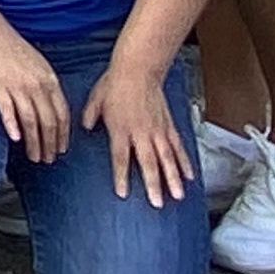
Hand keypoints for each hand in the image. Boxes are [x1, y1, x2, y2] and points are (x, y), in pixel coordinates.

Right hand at [0, 24, 73, 164]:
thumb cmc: (12, 48)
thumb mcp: (39, 64)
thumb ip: (47, 86)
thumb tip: (52, 108)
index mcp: (50, 80)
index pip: (62, 114)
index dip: (63, 135)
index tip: (61, 149)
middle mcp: (37, 85)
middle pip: (49, 122)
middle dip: (50, 144)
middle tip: (49, 160)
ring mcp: (18, 87)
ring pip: (31, 121)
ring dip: (34, 143)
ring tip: (34, 157)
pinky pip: (9, 111)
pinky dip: (13, 126)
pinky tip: (15, 139)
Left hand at [83, 58, 190, 205]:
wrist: (138, 69)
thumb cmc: (114, 84)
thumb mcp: (95, 100)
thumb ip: (90, 116)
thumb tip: (85, 128)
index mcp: (120, 129)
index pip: (120, 158)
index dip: (121, 176)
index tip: (123, 193)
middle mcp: (140, 133)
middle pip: (147, 163)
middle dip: (153, 184)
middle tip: (157, 204)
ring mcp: (157, 130)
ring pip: (167, 158)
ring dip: (173, 178)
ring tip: (178, 196)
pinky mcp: (168, 125)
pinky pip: (178, 147)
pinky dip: (184, 162)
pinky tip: (189, 176)